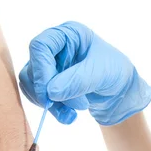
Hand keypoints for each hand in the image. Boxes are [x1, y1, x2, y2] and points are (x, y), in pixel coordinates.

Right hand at [19, 21, 150, 125]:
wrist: (119, 90)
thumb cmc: (115, 72)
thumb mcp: (102, 73)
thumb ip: (78, 81)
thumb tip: (51, 93)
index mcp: (68, 34)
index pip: (40, 47)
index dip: (41, 71)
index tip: (50, 95)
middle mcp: (54, 47)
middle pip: (33, 68)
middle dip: (48, 93)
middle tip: (70, 109)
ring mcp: (49, 65)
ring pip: (31, 85)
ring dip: (49, 105)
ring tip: (71, 115)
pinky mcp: (47, 83)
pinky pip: (37, 97)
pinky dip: (52, 110)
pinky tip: (68, 116)